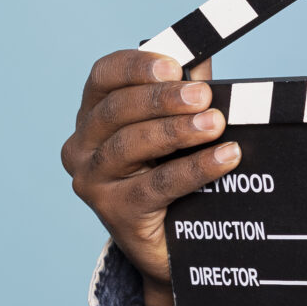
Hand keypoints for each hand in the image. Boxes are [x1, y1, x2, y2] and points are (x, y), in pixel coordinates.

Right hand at [60, 50, 239, 305]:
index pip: (103, 77)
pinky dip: (194, 168)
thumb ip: (183, 93)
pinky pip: (155, 185)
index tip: (173, 65)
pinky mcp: (113, 213)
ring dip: (177, 131)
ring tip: (215, 125)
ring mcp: (92, 181)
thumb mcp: (174, 130)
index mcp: (92, 116)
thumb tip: (202, 58)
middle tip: (204, 97)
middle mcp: (81, 147)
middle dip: (163, 100)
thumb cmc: (169, 175)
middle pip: (117, 110)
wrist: (169, 246)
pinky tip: (225, 158)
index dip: (136, 66)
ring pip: (130, 145)